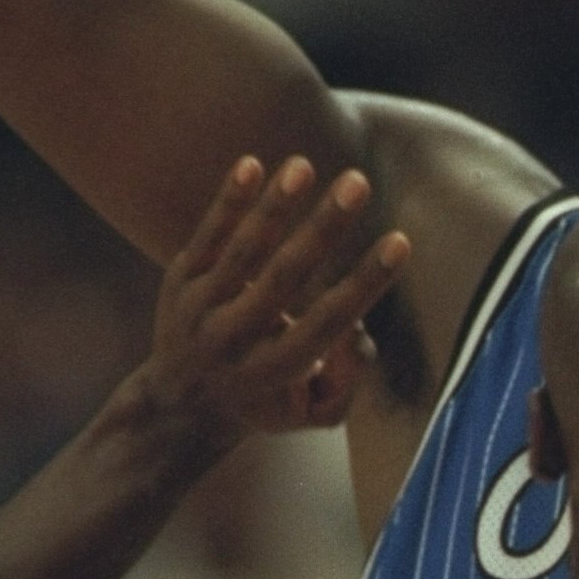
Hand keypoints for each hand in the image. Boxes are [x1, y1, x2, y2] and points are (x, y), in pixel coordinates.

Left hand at [136, 157, 411, 450]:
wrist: (178, 410)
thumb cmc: (267, 401)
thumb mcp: (313, 413)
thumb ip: (349, 378)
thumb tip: (359, 331)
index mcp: (275, 371)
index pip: (327, 321)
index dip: (365, 282)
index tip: (400, 240)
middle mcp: (235, 339)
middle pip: (284, 278)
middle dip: (323, 229)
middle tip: (358, 182)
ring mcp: (201, 309)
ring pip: (243, 252)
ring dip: (275, 206)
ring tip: (304, 165)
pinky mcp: (178, 283)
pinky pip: (206, 238)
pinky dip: (227, 203)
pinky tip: (251, 164)